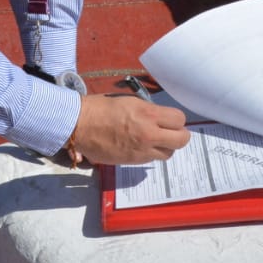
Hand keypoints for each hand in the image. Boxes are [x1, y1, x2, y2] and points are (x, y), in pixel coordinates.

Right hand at [70, 94, 190, 164]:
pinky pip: (152, 159)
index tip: (169, 119)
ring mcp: (142, 150)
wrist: (80, 125)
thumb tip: (160, 118)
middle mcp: (149, 134)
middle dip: (179, 135)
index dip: (176, 120)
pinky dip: (151, 153)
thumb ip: (149, 111)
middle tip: (170, 132)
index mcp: (148, 114)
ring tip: (154, 140)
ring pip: (169, 153)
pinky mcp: (133, 161)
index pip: (179, 120)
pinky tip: (140, 145)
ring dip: (166, 146)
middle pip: (181, 140)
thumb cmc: (101, 108)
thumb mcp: (130, 102)